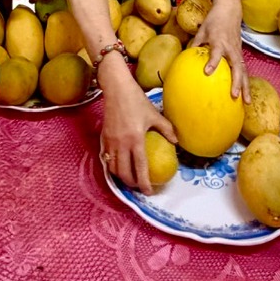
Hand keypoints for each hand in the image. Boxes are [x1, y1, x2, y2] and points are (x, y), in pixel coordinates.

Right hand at [99, 54, 176, 194]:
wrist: (116, 89)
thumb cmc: (136, 100)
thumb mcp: (154, 114)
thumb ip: (166, 129)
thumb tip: (176, 142)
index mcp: (136, 139)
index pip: (140, 168)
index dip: (144, 183)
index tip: (149, 191)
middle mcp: (121, 143)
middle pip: (124, 173)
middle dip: (132, 184)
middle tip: (139, 186)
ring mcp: (110, 141)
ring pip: (113, 167)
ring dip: (121, 177)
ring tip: (129, 178)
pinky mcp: (103, 137)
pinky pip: (106, 157)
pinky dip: (112, 166)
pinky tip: (118, 166)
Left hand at [191, 2, 250, 102]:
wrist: (230, 11)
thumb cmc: (214, 20)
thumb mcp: (202, 30)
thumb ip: (196, 44)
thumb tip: (186, 58)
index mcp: (219, 41)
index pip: (216, 53)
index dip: (213, 62)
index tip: (208, 72)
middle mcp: (231, 48)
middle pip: (236, 67)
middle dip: (236, 82)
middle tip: (234, 96)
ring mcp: (238, 51)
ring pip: (244, 71)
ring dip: (245, 86)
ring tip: (246, 102)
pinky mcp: (241, 53)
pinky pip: (244, 69)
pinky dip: (245, 82)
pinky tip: (245, 94)